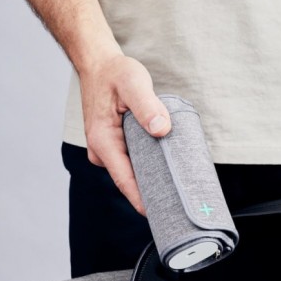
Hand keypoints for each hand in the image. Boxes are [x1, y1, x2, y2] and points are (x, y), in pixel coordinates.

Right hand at [79, 54, 171, 214]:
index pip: (125, 181)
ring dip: (152, 182)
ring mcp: (107, 151)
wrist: (99, 64)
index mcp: (103, 141)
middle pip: (130, 182)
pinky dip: (149, 169)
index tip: (161, 216)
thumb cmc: (115, 73)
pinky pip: (133, 164)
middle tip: (180, 208)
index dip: (143, 201)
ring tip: (179, 194)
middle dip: (153, 196)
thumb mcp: (133, 82)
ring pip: (132, 173)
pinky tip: (168, 175)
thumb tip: (161, 129)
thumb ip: (147, 105)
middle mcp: (101, 151)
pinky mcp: (115, 147)